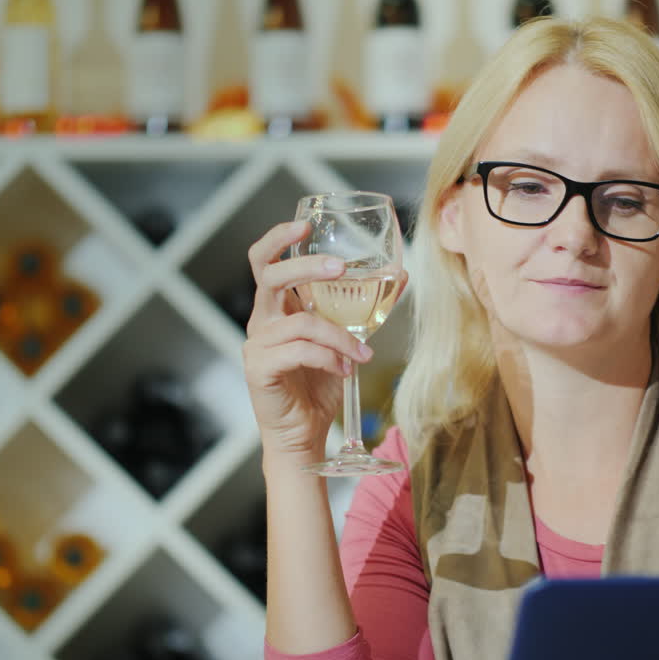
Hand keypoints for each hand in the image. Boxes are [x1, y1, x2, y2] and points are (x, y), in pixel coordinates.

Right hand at [242, 219, 373, 459]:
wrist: (305, 433)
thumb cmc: (320, 384)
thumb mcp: (348, 340)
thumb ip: (365, 310)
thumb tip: (401, 275)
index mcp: (278, 307)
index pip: (265, 261)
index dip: (279, 239)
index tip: (305, 225)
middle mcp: (262, 320)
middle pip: (271, 276)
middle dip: (306, 266)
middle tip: (340, 267)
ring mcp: (257, 344)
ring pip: (301, 322)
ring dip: (339, 336)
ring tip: (361, 357)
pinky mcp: (259, 368)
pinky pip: (298, 351)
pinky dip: (327, 358)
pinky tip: (343, 371)